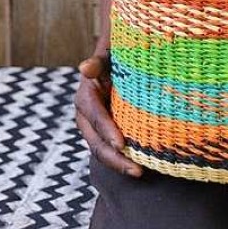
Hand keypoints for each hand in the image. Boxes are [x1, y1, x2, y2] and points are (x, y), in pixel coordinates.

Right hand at [74, 53, 142, 177]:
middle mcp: (86, 117)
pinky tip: (142, 167)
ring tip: (140, 173)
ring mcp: (95, 129)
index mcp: (86, 98)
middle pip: (96, 143)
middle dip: (115, 159)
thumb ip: (98, 62)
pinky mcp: (105, 134)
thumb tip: (84, 68)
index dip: (107, 131)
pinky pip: (112, 150)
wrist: (117, 61)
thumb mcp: (108, 56)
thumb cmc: (115, 56)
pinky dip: (124, 160)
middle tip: (137, 170)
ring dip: (120, 164)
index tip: (122, 145)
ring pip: (102, 151)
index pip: (95, 117)